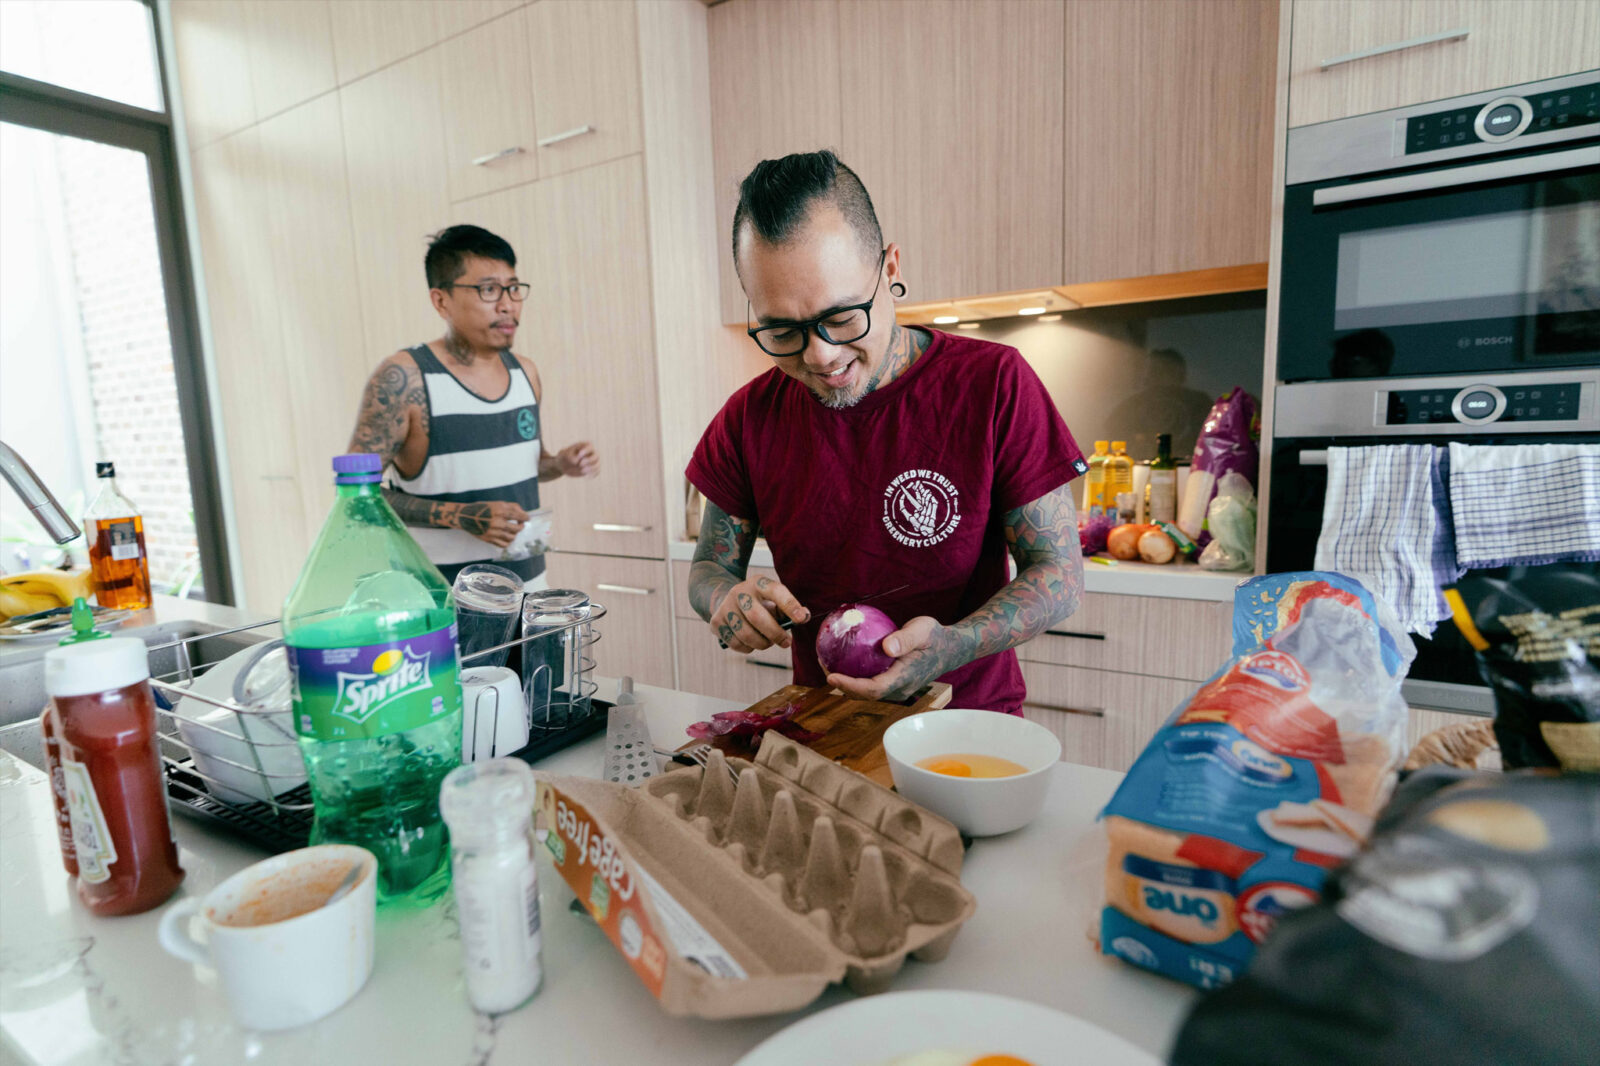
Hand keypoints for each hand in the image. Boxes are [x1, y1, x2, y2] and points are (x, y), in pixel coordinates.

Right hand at [454, 500, 528, 548]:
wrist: (465, 517)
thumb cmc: (482, 508)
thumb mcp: (497, 503)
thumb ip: (512, 507)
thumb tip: (523, 513)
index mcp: (500, 510)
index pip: (519, 516)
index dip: (525, 518)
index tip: (527, 518)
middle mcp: (497, 522)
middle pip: (517, 528)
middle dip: (521, 526)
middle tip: (520, 525)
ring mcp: (493, 532)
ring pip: (511, 538)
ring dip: (514, 534)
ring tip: (513, 531)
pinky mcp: (489, 539)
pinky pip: (503, 545)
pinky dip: (508, 542)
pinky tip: (507, 537)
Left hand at [557, 442, 597, 477]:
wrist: (563, 465)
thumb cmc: (563, 457)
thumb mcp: (563, 455)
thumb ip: (570, 456)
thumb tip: (578, 461)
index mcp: (584, 446)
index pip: (590, 446)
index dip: (586, 451)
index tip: (579, 455)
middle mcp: (590, 453)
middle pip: (596, 456)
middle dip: (589, 460)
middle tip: (580, 464)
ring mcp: (592, 461)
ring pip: (597, 464)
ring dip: (592, 469)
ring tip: (582, 471)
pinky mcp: (592, 469)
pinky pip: (597, 471)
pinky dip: (593, 474)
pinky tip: (586, 477)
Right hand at [710, 574, 808, 653]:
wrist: (725, 598)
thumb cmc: (758, 603)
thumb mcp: (773, 600)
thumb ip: (789, 608)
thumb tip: (805, 616)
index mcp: (758, 583)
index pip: (775, 591)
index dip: (790, 605)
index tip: (801, 619)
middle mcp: (739, 592)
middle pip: (757, 617)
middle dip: (775, 634)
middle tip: (786, 643)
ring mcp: (725, 606)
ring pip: (746, 634)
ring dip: (762, 644)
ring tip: (767, 642)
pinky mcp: (716, 621)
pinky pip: (736, 643)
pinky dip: (748, 648)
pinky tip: (751, 642)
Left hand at [826, 616, 953, 701]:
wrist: (950, 648)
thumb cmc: (935, 636)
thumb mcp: (923, 630)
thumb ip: (905, 639)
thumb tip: (886, 648)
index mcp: (905, 677)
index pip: (873, 689)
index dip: (850, 686)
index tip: (832, 676)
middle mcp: (900, 688)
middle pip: (866, 695)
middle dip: (842, 686)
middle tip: (823, 668)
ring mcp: (897, 688)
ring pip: (867, 691)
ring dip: (847, 683)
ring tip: (827, 665)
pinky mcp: (895, 682)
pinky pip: (872, 683)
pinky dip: (856, 676)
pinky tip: (844, 661)